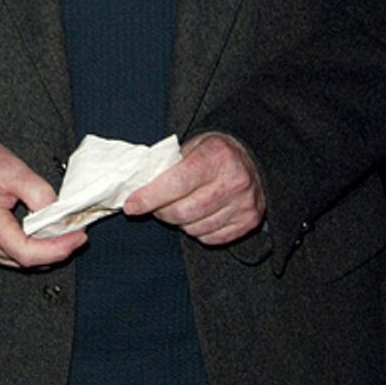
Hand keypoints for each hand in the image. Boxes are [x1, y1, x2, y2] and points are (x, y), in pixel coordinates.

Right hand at [0, 124, 86, 268]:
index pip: (26, 252)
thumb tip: (58, 215)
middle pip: (27, 260)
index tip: (78, 237)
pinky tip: (45, 232)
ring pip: (23, 261)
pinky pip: (15, 255)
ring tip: (64, 230)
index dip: (57, 249)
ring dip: (47, 250)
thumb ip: (39, 193)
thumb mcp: (14, 169)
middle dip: (57, 248)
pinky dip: (35, 247)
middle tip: (77, 230)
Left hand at [123, 132, 264, 244]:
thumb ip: (169, 165)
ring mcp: (244, 204)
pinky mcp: (249, 222)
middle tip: (154, 206)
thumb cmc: (215, 152)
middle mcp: (234, 181)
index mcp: (217, 156)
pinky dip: (197, 231)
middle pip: (184, 211)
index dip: (150, 197)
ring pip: (195, 228)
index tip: (131, 205)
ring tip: (178, 207)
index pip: (177, 183)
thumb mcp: (193, 145)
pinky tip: (197, 216)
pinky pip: (210, 238)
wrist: (254, 159)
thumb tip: (139, 188)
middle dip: (161, 212)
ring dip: (179, 222)